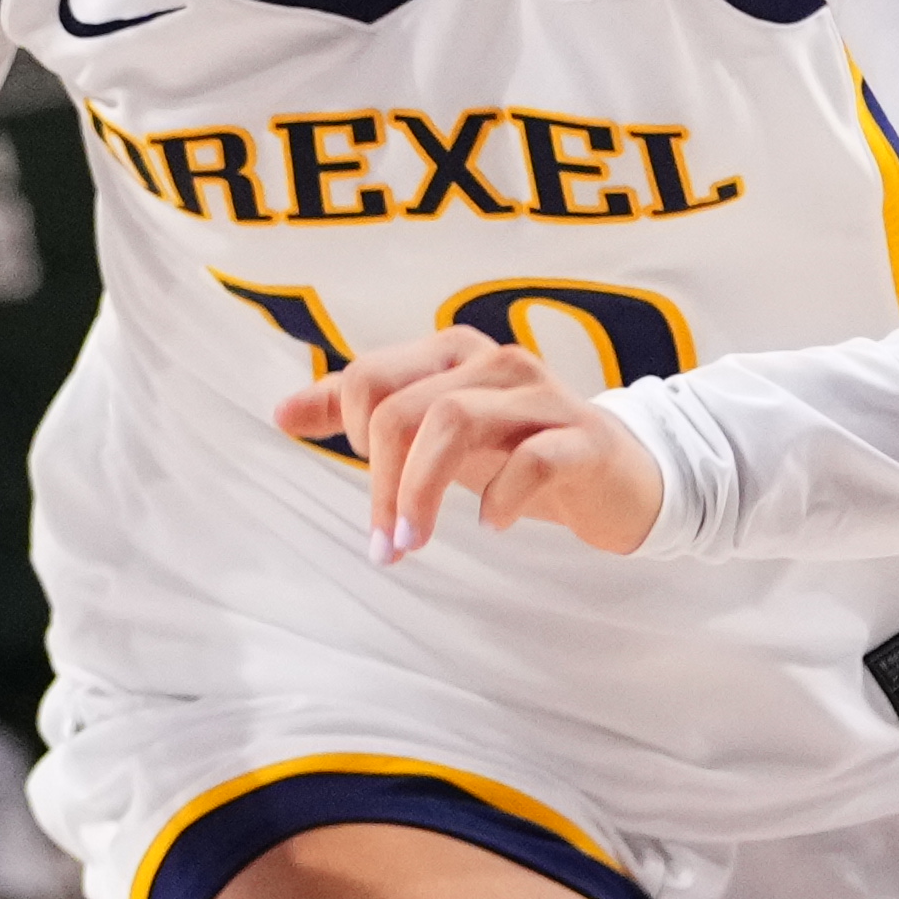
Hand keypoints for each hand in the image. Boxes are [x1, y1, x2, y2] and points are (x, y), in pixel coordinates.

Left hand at [285, 322, 663, 561]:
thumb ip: (359, 414)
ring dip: (422, 491)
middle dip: (381, 484)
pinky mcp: (585, 439)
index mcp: (451, 353)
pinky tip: (492, 524)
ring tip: (415, 541)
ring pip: (456, 421)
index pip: (369, 379)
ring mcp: (543, 397)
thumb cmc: (513, 450)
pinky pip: (532, 460)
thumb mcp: (431, 431)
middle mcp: (495, 363)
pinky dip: (502, 497)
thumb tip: (281, 413)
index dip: (351, 437)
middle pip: (404, 408)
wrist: (617, 475)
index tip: (374, 491)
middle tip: (385, 544)